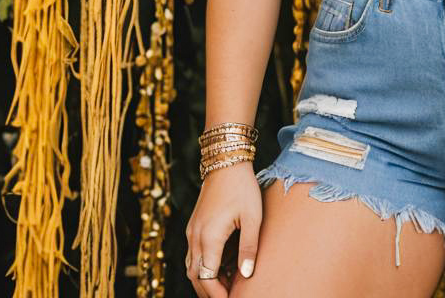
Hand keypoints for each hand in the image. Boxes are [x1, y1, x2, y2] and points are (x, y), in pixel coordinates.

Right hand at [185, 162, 262, 294]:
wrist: (226, 161)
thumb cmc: (242, 187)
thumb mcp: (252, 217)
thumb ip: (249, 247)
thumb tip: (246, 274)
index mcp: (209, 237)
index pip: (207, 278)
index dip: (218, 294)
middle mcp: (196, 236)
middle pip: (195, 276)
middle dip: (209, 291)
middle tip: (229, 296)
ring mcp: (192, 230)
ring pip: (193, 266)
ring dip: (206, 279)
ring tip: (228, 284)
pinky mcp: (195, 224)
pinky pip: (195, 253)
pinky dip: (205, 265)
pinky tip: (223, 265)